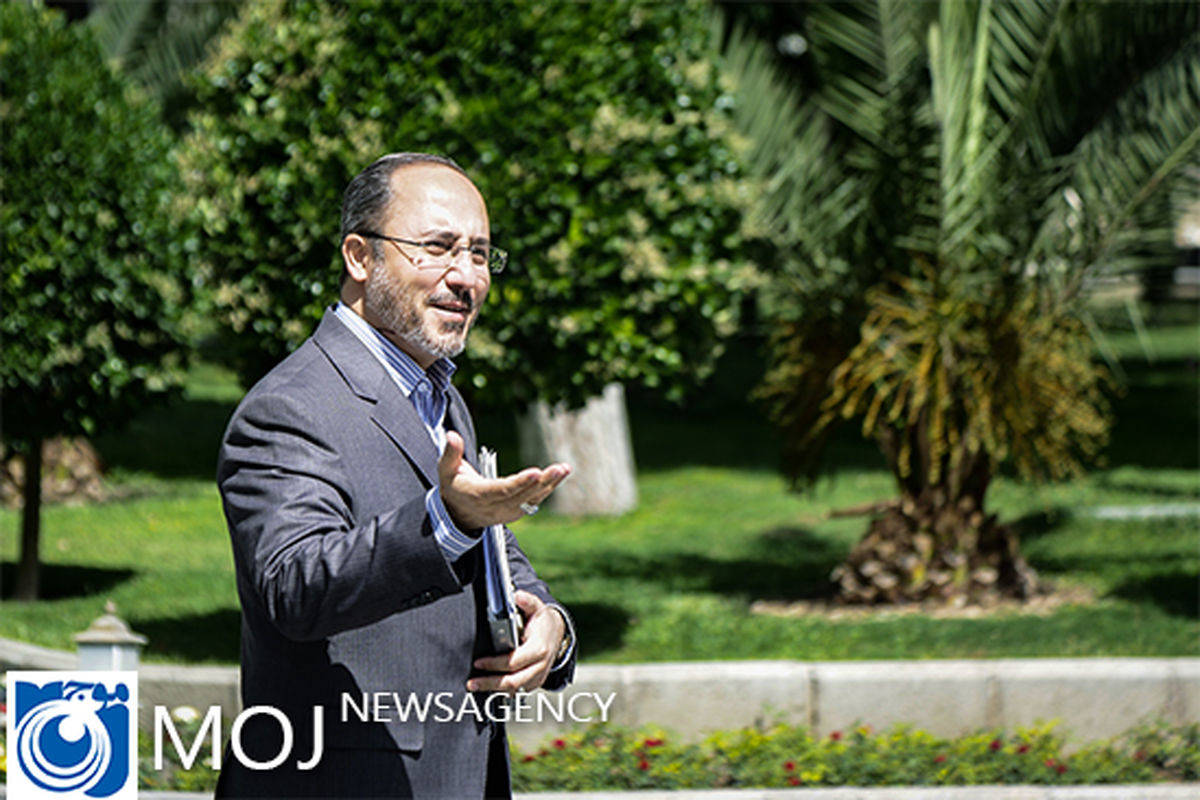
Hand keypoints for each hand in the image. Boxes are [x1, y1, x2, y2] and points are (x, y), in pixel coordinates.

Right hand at [438, 431, 569, 528]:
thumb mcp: (446, 470)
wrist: (458, 514)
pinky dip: (548, 488)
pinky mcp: (516, 512)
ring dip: (550, 484)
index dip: (520, 483)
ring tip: (564, 468)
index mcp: (478, 496)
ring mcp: (507, 512)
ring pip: (532, 499)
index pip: (502, 491)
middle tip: (559, 468)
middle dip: (542, 482)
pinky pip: (534, 500)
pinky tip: (560, 473)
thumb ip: (450, 453)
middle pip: (522, 496)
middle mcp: (495, 507)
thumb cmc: (454, 485)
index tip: (536, 473)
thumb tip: (452, 434)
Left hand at [466, 591, 565, 692]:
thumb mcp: (537, 607)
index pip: (513, 662)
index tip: (478, 662)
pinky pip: (518, 691)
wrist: (558, 633)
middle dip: (490, 683)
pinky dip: (502, 690)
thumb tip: (518, 596)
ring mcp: (539, 677)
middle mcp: (540, 666)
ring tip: (475, 686)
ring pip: (515, 690)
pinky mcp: (535, 682)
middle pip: (513, 681)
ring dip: (493, 690)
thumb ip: (528, 601)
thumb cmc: (543, 621)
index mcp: (539, 649)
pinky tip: (488, 686)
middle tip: (471, 683)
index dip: (494, 664)